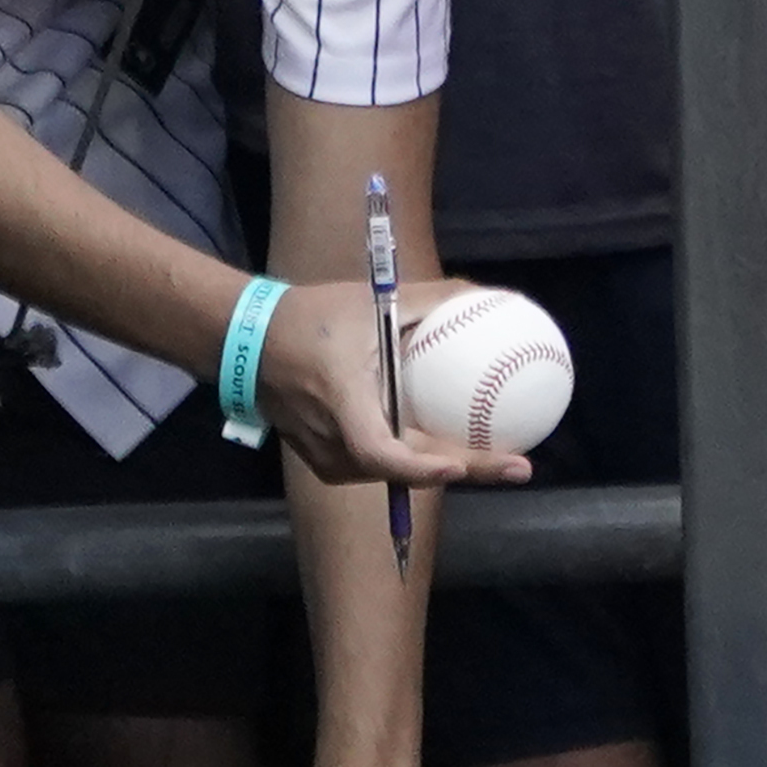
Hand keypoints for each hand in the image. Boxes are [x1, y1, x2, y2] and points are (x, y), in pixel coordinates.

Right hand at [251, 277, 533, 489]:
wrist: (247, 341)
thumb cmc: (313, 317)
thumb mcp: (375, 301)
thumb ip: (434, 298)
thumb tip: (492, 295)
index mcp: (343, 401)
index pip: (380, 450)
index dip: (420, 467)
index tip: (460, 466)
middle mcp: (331, 438)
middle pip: (401, 469)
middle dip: (464, 471)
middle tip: (519, 467)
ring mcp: (322, 453)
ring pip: (390, 471)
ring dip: (439, 467)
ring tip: (493, 459)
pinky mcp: (320, 457)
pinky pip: (375, 465)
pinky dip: (413, 460)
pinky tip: (450, 448)